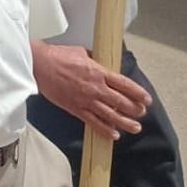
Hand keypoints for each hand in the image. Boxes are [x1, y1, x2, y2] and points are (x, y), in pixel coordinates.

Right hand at [33, 41, 148, 137]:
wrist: (40, 65)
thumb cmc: (58, 56)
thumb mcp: (81, 52)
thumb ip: (95, 59)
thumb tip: (102, 61)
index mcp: (98, 72)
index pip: (124, 84)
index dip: (138, 93)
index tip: (146, 99)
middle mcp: (95, 88)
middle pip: (121, 102)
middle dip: (135, 109)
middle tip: (142, 113)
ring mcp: (86, 100)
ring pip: (111, 115)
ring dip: (126, 123)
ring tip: (136, 127)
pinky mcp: (76, 109)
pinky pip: (94, 122)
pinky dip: (105, 130)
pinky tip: (114, 134)